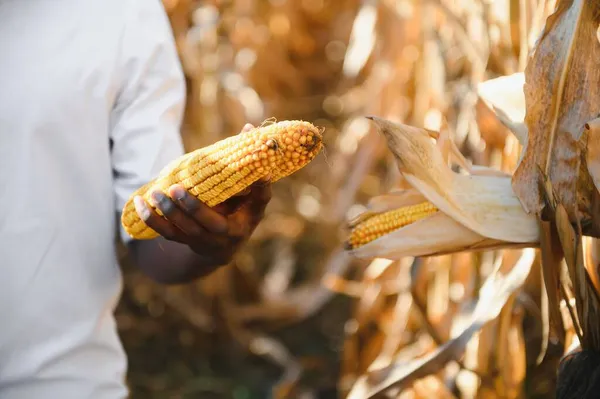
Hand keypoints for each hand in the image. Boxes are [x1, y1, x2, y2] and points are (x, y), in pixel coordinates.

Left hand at [132, 124, 271, 268]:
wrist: (224, 247)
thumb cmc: (242, 213)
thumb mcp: (254, 198)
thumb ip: (250, 165)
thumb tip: (249, 128)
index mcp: (239, 226)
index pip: (246, 210)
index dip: (246, 197)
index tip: (240, 182)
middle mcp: (218, 238)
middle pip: (203, 226)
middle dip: (190, 208)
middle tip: (175, 188)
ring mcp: (198, 241)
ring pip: (180, 231)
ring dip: (166, 213)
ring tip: (155, 193)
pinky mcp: (182, 240)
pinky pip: (164, 233)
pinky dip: (150, 219)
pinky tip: (139, 203)